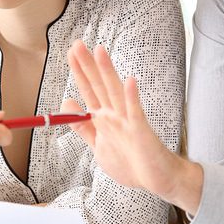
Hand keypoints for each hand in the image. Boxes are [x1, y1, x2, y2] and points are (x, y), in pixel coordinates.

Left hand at [64, 40, 201, 211]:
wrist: (156, 180)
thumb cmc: (130, 162)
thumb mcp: (98, 145)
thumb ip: (82, 126)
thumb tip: (66, 103)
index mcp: (103, 118)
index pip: (89, 90)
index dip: (79, 72)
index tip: (71, 53)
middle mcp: (115, 114)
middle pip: (98, 85)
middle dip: (87, 65)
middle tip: (77, 43)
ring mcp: (128, 120)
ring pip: (115, 92)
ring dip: (107, 72)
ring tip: (99, 51)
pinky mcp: (140, 131)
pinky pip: (135, 113)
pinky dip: (132, 97)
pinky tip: (130, 81)